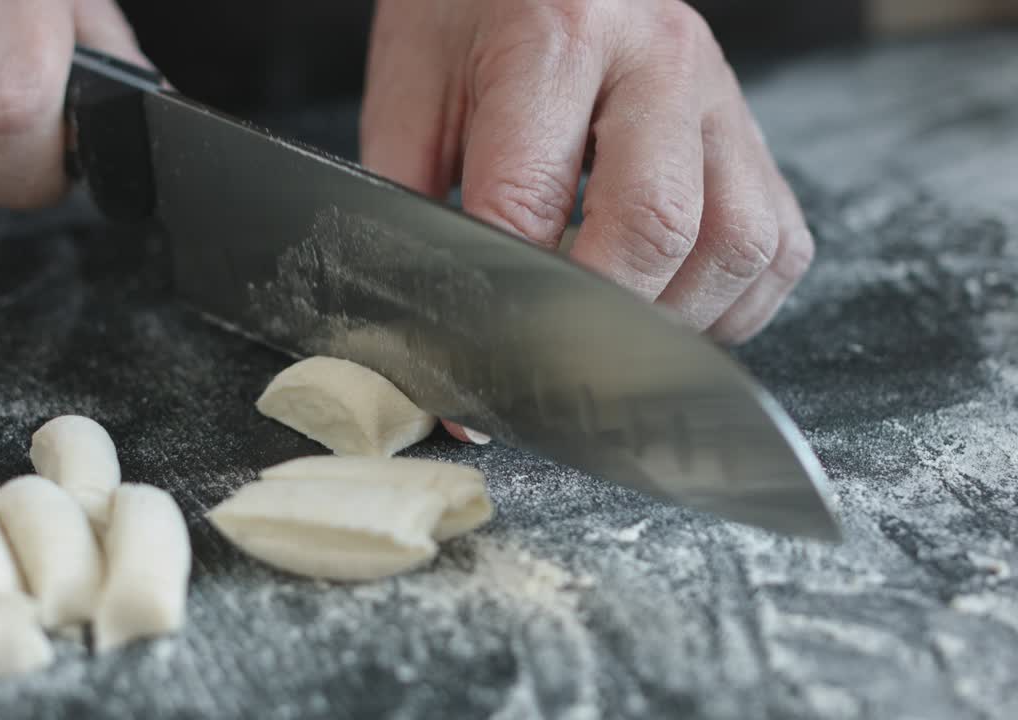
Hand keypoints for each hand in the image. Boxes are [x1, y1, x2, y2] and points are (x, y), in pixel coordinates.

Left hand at [361, 0, 814, 344]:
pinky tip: (668, 304)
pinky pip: (776, 245)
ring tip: (610, 331)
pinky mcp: (755, 133)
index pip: (531, 204)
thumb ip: (410, 199)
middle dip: (596, 321)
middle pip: (657, 228)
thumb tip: (425, 321)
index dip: (499, 307)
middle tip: (547, 362)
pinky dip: (728, 301)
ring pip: (736, 244)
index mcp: (556, 37)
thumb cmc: (472, 11)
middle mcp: (659, 61)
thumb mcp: (413, 88)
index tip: (471, 375)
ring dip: (673, 317)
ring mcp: (721, 95)